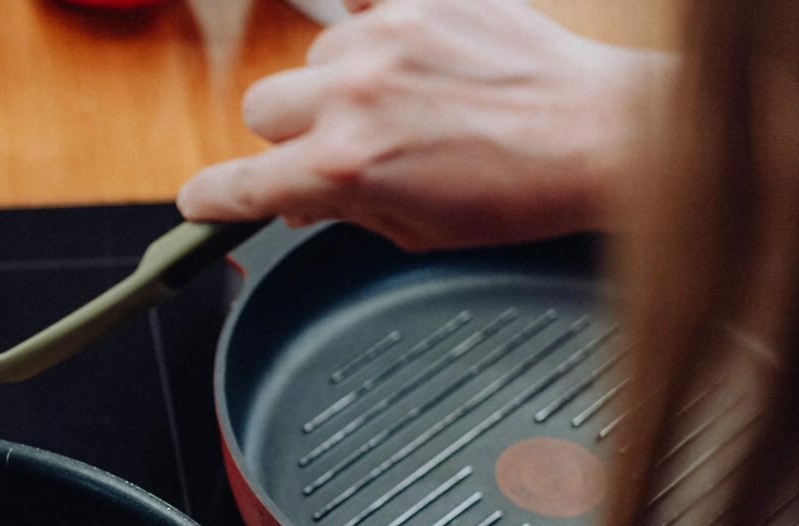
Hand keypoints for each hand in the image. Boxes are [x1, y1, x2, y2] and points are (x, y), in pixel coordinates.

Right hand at [179, 0, 671, 249]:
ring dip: (340, 84)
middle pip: (263, 109)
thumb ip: (342, 208)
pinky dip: (372, 24)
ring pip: (315, 60)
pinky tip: (405, 49)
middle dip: (290, 134)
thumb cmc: (517, 191)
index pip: (242, 185)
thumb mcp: (414, 229)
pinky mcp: (424, 1)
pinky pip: (361, 5)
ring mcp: (388, 40)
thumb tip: (297, 197)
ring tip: (404, 102)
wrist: (601, 133)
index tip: (198, 203)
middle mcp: (354, 98)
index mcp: (345, 168)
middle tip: (339, 147)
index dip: (212, 199)